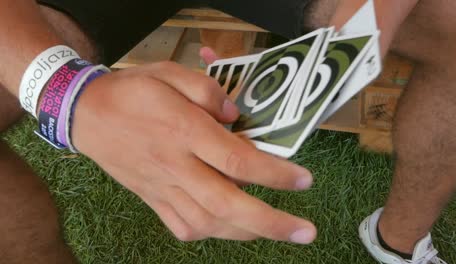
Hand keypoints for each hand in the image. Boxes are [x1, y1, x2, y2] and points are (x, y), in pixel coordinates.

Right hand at [72, 61, 315, 242]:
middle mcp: (176, 166)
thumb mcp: (170, 72)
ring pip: (208, 222)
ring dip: (246, 232)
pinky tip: (225, 227)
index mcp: (184, 132)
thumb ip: (208, 90)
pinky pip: (182, 227)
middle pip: (227, 204)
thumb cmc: (132, 91)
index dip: (275, 174)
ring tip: (274, 230)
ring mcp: (162, 188)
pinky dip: (209, 232)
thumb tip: (236, 117)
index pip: (238, 161)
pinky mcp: (151, 199)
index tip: (303, 180)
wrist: (85, 113)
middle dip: (270, 222)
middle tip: (305, 232)